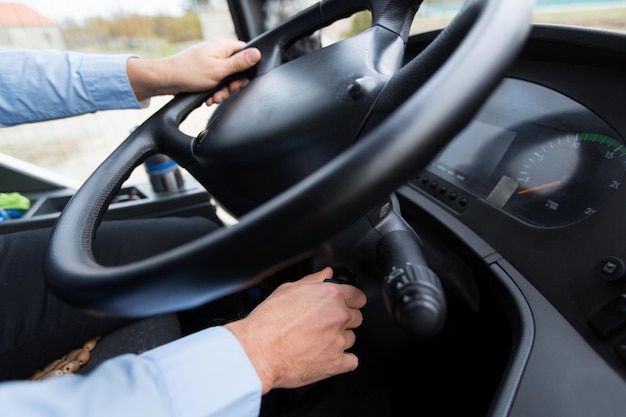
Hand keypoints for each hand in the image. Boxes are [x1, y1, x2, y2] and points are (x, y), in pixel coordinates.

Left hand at [126, 39, 261, 104]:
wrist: (166, 80)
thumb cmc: (189, 73)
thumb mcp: (219, 70)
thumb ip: (239, 63)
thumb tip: (257, 54)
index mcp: (222, 47)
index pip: (245, 52)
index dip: (247, 68)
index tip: (241, 79)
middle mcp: (217, 53)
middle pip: (237, 69)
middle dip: (232, 85)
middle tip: (225, 91)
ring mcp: (210, 62)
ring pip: (226, 79)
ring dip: (222, 92)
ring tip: (213, 97)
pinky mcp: (205, 73)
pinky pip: (217, 83)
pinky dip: (214, 92)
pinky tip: (208, 98)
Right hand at [225, 267, 366, 394]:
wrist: (258, 350)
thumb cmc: (269, 321)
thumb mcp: (288, 290)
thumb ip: (313, 281)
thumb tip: (326, 274)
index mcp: (330, 296)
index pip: (358, 296)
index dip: (352, 300)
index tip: (349, 304)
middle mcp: (338, 317)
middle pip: (356, 317)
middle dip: (344, 319)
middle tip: (324, 323)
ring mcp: (338, 341)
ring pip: (351, 338)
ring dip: (339, 339)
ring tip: (318, 340)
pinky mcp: (335, 363)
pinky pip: (351, 361)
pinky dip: (342, 360)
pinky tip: (328, 356)